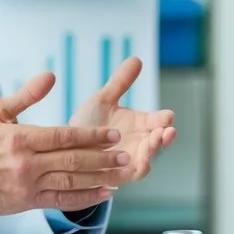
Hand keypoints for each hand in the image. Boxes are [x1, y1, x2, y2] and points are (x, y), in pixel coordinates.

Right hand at [0, 72, 129, 215]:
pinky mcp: (28, 202)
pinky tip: (103, 193)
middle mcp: (26, 164)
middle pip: (72, 160)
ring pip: (70, 181)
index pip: (63, 136)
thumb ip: (26, 95)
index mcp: (19, 139)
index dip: (91, 136)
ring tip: (121, 172)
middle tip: (125, 154)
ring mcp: (28, 185)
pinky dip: (84, 198)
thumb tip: (50, 76)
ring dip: (99, 177)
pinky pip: (61, 201)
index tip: (112, 134)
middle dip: (102, 157)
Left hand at [68, 56, 176, 180]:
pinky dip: (137, 170)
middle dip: (164, 137)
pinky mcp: (118, 174)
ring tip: (153, 144)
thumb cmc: (87, 123)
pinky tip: (140, 164)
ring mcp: (130, 159)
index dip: (164, 119)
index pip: (159, 120)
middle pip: (158, 141)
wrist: (65, 146)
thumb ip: (120, 82)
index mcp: (141, 124)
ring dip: (153, 152)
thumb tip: (136, 59)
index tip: (168, 116)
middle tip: (166, 131)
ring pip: (148, 158)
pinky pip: (131, 175)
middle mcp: (139, 142)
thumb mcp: (104, 99)